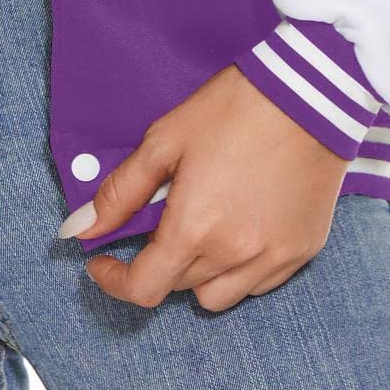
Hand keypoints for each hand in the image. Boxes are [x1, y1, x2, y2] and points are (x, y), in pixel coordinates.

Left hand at [60, 67, 348, 312]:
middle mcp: (234, 255)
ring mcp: (273, 259)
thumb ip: (120, 192)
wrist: (310, 94)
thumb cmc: (234, 109)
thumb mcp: (164, 140)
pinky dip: (238, 269)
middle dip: (156, 262)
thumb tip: (80, 230)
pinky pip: (257, 284)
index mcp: (194, 229)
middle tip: (158, 222)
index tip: (102, 262)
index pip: (143, 289)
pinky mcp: (302, 252)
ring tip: (200, 229)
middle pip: (178, 287)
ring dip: (197, 273)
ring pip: (218, 296)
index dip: (114, 281)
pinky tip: (238, 229)